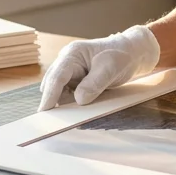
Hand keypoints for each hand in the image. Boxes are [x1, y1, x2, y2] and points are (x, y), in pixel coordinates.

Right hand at [37, 25, 160, 110]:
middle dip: (52, 100)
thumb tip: (79, 100)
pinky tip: (76, 113)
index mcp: (72, 54)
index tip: (44, 110)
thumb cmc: (121, 55)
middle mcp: (67, 62)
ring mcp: (71, 73)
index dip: (50, 94)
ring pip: (60, 92)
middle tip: (50, 121)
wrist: (131, 54)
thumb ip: (95, 83)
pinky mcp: (76, 82)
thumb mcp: (111, 67)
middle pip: (53, 84)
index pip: (57, 76)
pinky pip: (69, 95)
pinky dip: (71, 104)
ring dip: (63, 104)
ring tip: (66, 118)